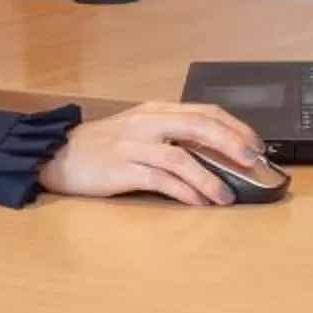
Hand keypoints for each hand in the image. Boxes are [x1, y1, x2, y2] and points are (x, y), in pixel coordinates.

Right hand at [36, 102, 268, 207]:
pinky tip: (197, 201)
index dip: (234, 126)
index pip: (204, 111)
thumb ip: (172, 137)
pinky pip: (160, 180)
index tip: (255, 144)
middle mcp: (147, 124)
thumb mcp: (139, 131)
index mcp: (155, 111)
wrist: (57, 154)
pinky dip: (183, 192)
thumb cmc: (102, 147)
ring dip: (209, 178)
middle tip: (251, 161)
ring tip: (226, 195)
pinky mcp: (121, 170)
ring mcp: (133, 146)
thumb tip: (215, 155)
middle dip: (230, 143)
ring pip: (181, 157)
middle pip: (198, 126)